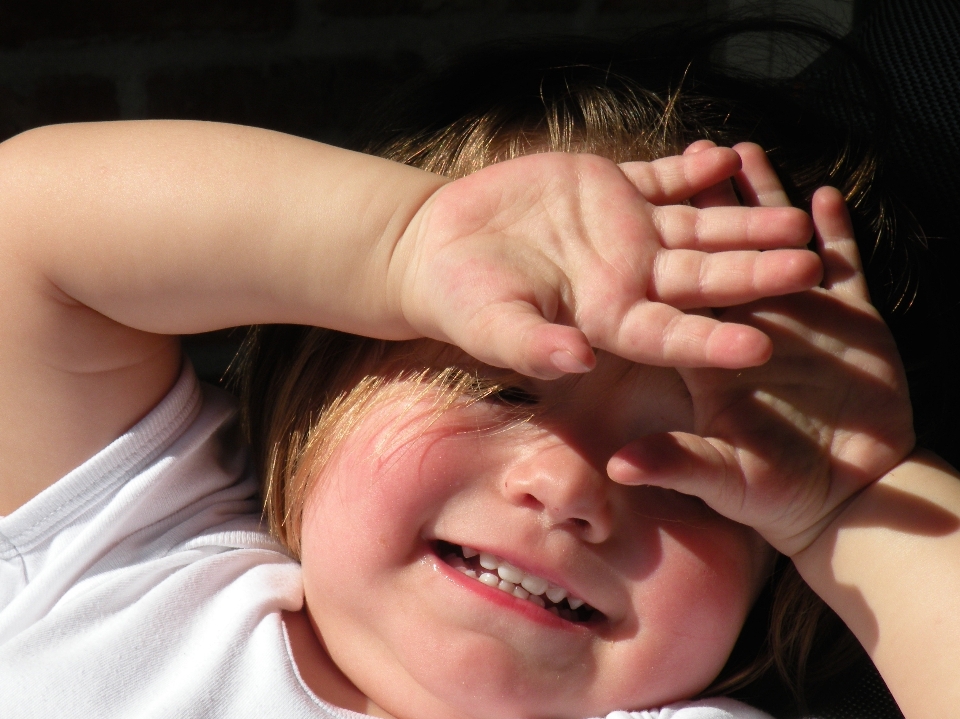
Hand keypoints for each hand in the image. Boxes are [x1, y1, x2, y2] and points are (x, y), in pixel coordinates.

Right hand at [391, 148, 819, 378]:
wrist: (442, 246)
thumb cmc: (462, 300)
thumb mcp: (492, 328)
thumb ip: (534, 346)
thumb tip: (577, 360)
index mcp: (608, 318)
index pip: (671, 334)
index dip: (714, 341)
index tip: (761, 347)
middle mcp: (629, 277)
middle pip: (704, 278)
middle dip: (756, 273)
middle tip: (809, 267)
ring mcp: (626, 231)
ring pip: (699, 226)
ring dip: (745, 220)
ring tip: (796, 216)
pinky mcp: (612, 188)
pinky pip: (663, 176)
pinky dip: (693, 167)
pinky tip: (727, 157)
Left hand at [608, 185, 914, 555]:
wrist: (851, 497)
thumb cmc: (775, 494)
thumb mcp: (724, 476)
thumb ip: (675, 463)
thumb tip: (618, 464)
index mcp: (709, 354)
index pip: (676, 292)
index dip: (656, 250)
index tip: (632, 206)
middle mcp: (750, 325)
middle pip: (720, 251)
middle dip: (707, 203)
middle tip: (690, 151)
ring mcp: (801, 319)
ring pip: (774, 245)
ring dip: (760, 202)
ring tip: (744, 150)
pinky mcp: (851, 322)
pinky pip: (841, 266)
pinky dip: (835, 233)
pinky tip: (824, 193)